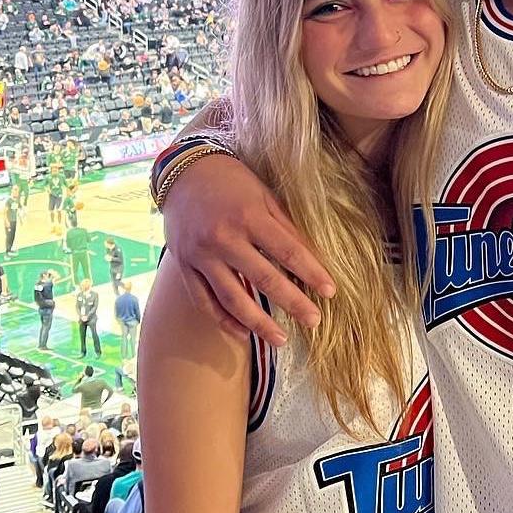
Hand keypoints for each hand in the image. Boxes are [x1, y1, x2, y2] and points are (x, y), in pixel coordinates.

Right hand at [160, 153, 333, 344]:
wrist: (183, 172)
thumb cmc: (232, 181)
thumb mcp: (264, 195)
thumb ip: (286, 226)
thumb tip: (313, 257)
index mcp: (249, 216)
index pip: (288, 250)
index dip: (311, 273)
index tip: (330, 292)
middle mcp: (223, 238)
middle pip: (264, 279)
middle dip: (292, 303)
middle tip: (314, 322)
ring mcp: (201, 255)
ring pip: (232, 298)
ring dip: (259, 323)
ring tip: (281, 340)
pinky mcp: (184, 266)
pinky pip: (204, 301)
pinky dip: (224, 320)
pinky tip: (243, 333)